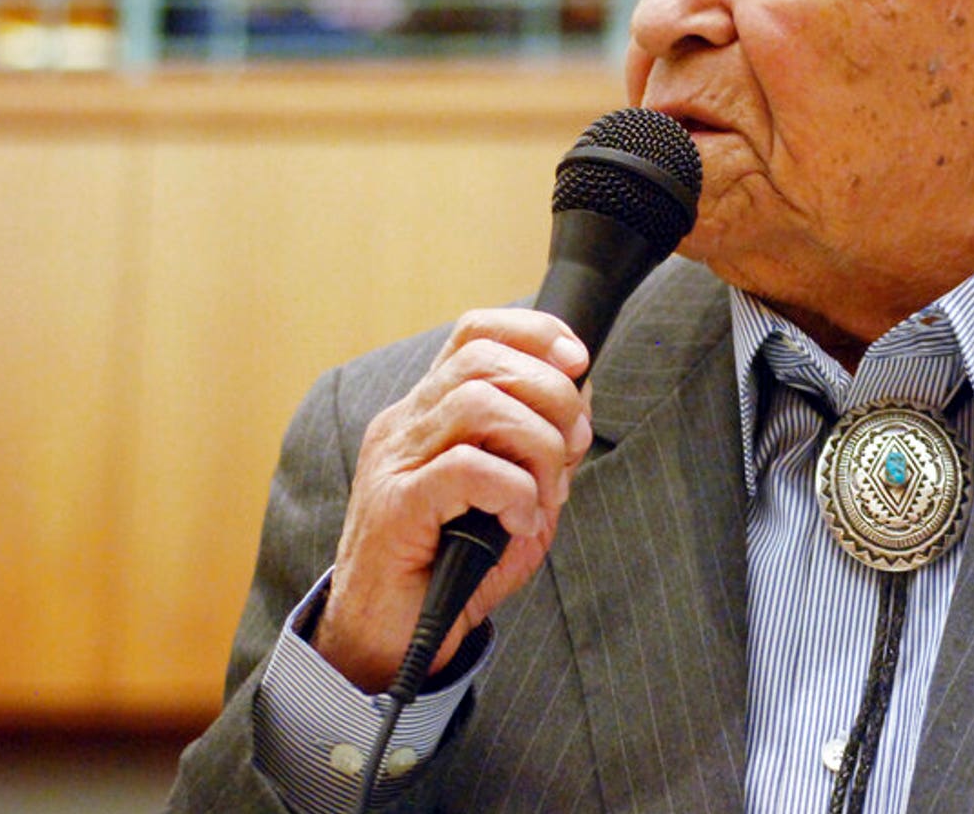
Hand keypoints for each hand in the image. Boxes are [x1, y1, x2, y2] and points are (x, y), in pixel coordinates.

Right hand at [313, 308, 592, 692]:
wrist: (391, 642)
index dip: (534, 332)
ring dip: (537, 444)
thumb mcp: (516, 501)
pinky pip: (467, 469)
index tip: (577, 361)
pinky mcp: (395, 506)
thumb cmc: (453, 572)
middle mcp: (407, 425)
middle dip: (552, 394)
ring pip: (478, 403)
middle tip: (574, 449)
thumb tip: (582, 402)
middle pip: (483, 358)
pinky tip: (519, 522)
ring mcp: (395, 463)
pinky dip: (514, 491)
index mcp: (431, 414)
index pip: (474, 332)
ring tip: (547, 493)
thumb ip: (546, 453)